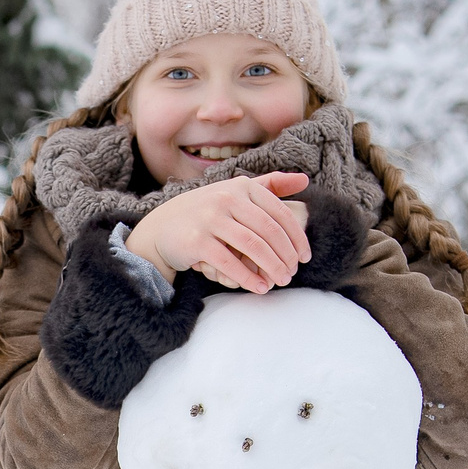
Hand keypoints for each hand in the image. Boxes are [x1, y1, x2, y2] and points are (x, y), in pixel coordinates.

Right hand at [127, 171, 311, 293]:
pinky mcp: (196, 241)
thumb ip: (271, 185)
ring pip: (253, 246)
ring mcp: (210, 218)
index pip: (279, 213)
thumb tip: (305, 181)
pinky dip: (247, 278)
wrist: (162, 227)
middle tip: (292, 273)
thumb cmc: (207, 212)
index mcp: (242, 186)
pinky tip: (258, 287)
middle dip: (286, 255)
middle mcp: (226, 198)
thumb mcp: (237, 193)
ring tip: (281, 281)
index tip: (304, 257)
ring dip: (272, 267)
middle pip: (269, 231)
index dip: (296, 238)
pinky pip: (229, 262)